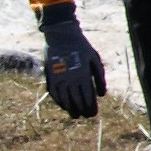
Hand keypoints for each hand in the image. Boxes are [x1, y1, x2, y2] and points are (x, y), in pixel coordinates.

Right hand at [38, 3, 104, 119]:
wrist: (61, 35)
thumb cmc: (82, 47)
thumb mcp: (95, 59)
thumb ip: (99, 78)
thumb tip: (101, 95)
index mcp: (83, 75)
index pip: (87, 97)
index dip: (90, 108)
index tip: (93, 114)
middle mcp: (70, 79)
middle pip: (76, 101)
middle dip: (82, 110)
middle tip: (86, 116)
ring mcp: (58, 78)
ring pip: (64, 99)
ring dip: (70, 109)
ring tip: (75, 115)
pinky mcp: (49, 76)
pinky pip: (53, 93)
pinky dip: (59, 101)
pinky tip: (64, 106)